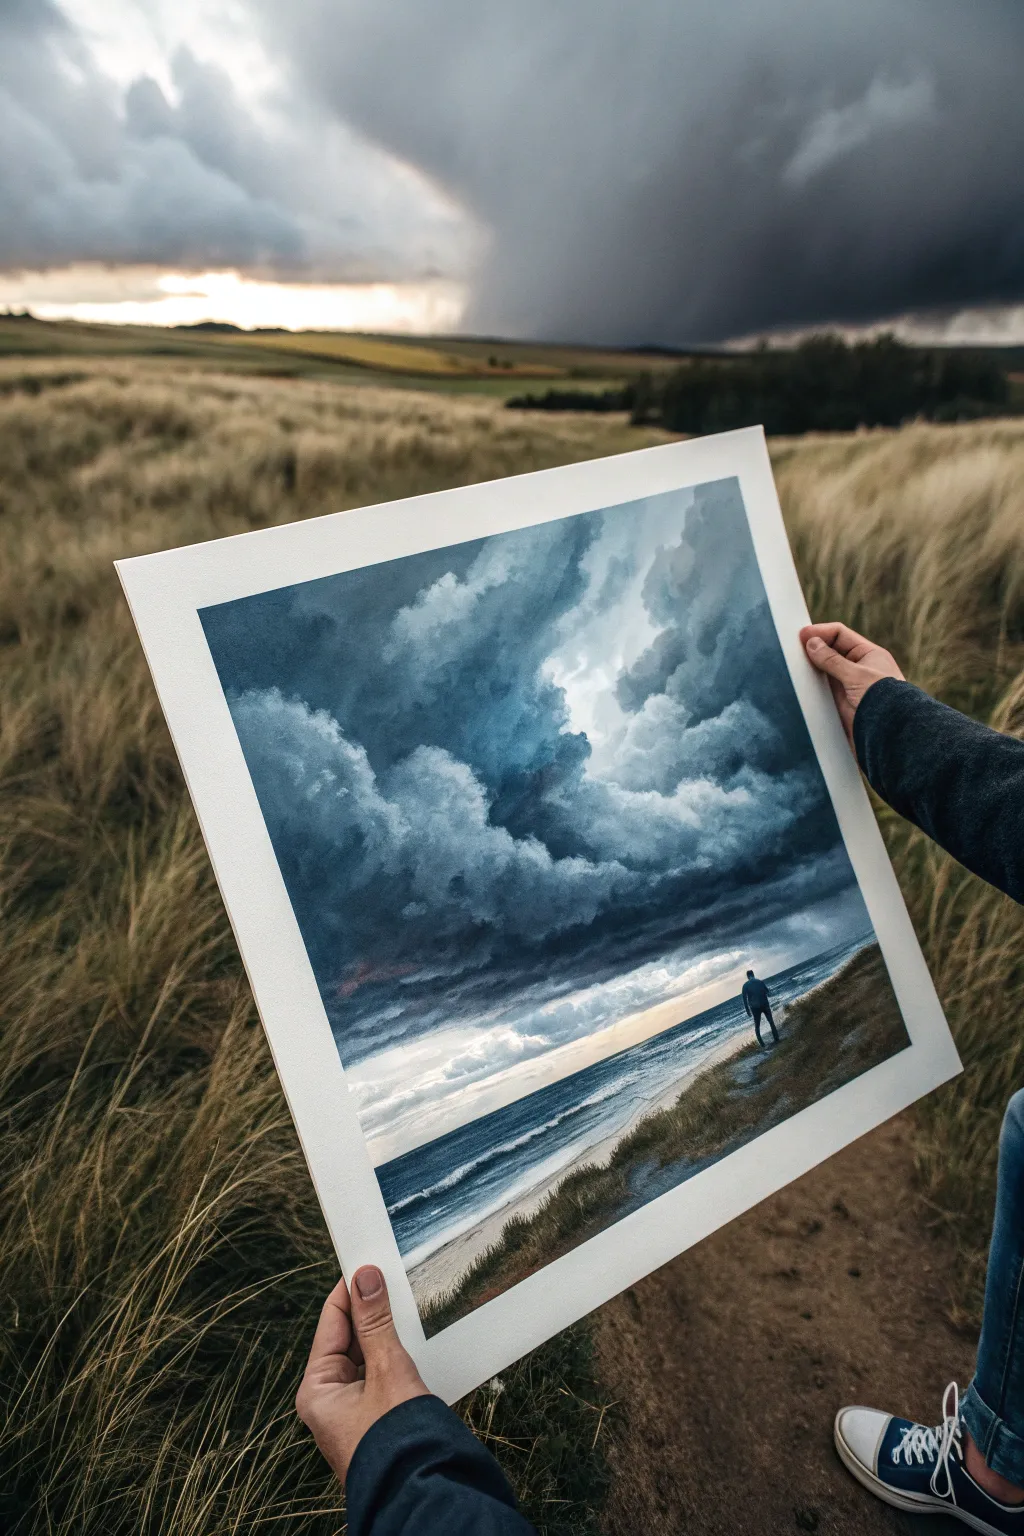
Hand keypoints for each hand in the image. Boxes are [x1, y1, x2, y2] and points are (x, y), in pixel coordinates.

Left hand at [296, 1266, 429, 1482]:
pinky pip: (382, 1376)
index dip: (351, 1289)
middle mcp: (329, 1401)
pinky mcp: (375, 1420)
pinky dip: (397, 1357)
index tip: (370, 1260)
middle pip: (349, 1338)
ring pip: (368, 1357)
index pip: (331, 1321)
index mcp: (317, 1389)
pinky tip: (416, 1340)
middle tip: (396, 1280)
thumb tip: (364, 1276)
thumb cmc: (398, 1440)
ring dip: (388, 1334)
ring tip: (410, 1306)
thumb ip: (376, 1321)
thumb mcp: (388, 1369)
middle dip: (373, 1312)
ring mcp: (353, 1412)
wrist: (423, 1493)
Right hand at [799, 622, 904, 746]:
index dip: (821, 633)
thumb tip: (811, 643)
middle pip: (829, 651)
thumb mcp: (856, 675)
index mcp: (867, 654)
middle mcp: (857, 668)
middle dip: (812, 649)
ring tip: (792, 666)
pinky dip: (810, 686)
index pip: (840, 635)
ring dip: (809, 668)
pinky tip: (799, 684)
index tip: (801, 635)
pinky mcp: (838, 703)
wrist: (890, 735)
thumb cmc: (882, 700)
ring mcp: (846, 685)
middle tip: (792, 649)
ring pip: (823, 670)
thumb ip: (831, 659)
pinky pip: (820, 690)